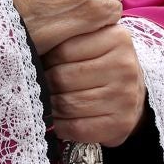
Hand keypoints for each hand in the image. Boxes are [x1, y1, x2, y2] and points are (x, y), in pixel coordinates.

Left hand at [44, 24, 147, 145]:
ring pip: (68, 104)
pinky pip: (77, 128)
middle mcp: (125, 66)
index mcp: (117, 38)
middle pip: (63, 78)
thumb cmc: (101, 63)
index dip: (46, 59)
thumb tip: (31, 48)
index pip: (64, 50)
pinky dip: (60, 127)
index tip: (41, 64)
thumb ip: (68, 36)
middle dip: (44, 84)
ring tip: (42, 102)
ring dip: (49, 106)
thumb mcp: (92, 40)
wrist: (132, 94)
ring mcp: (125, 97)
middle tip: (36, 86)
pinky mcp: (121, 124)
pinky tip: (55, 121)